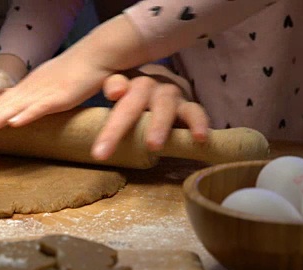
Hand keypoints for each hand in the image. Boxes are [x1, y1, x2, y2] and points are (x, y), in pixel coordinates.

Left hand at [0, 49, 111, 136]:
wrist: (94, 56)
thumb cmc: (75, 73)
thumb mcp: (49, 87)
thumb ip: (36, 100)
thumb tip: (24, 112)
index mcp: (27, 90)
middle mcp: (29, 91)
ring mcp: (42, 94)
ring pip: (13, 109)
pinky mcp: (58, 98)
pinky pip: (40, 108)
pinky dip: (26, 116)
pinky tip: (13, 124)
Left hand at [91, 74, 209, 159]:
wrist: (165, 89)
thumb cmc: (132, 99)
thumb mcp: (116, 98)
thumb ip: (107, 98)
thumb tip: (108, 92)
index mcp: (126, 83)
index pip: (116, 82)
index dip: (114, 85)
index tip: (110, 93)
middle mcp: (148, 85)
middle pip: (135, 100)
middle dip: (119, 126)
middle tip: (102, 153)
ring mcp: (170, 95)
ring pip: (165, 106)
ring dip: (158, 124)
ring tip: (153, 145)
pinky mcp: (188, 106)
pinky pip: (196, 113)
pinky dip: (199, 124)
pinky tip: (199, 139)